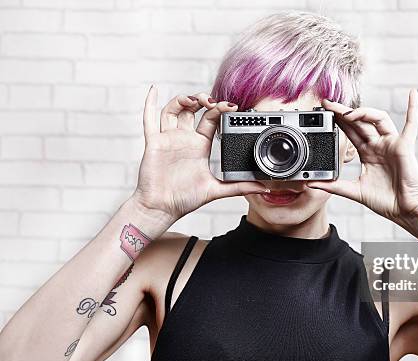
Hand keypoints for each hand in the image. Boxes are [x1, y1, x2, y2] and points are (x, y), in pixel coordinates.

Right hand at [132, 86, 266, 221]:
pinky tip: (153, 90)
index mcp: (200, 146)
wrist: (162, 208)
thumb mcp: (216, 190)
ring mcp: (169, 139)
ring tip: (193, 100)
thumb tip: (262, 188)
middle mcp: (185, 139)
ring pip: (173, 110)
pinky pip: (149, 120)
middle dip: (202, 100)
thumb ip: (238, 187)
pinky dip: (150, 104)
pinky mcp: (154, 142)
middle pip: (193, 110)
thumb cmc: (185, 199)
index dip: (220, 109)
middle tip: (212, 101)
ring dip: (182, 100)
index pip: (211, 119)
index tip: (231, 106)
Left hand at [309, 89, 417, 231]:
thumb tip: (312, 184)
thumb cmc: (386, 202)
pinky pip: (411, 125)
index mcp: (368, 154)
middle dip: (344, 112)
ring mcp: (392, 144)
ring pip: (378, 119)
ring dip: (363, 113)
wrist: (405, 211)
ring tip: (347, 114)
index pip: (351, 132)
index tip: (324, 112)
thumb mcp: (354, 192)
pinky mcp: (405, 147)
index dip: (339, 121)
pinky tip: (413, 94)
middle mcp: (379, 145)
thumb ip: (334, 187)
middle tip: (328, 104)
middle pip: (360, 122)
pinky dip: (413, 108)